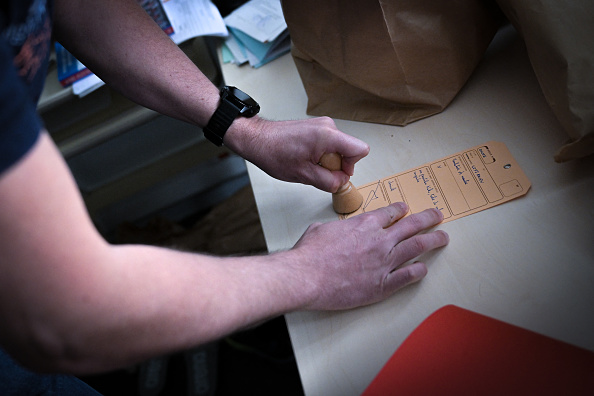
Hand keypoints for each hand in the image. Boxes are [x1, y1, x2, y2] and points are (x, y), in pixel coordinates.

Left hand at [225, 116, 368, 192]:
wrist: (257, 138)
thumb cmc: (273, 152)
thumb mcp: (304, 175)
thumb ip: (328, 181)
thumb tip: (341, 183)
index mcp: (328, 135)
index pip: (360, 150)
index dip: (351, 166)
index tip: (337, 173)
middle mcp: (328, 126)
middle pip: (349, 150)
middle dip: (336, 166)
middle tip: (315, 169)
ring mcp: (322, 125)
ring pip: (338, 149)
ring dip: (327, 161)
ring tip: (306, 163)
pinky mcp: (316, 127)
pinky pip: (329, 145)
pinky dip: (320, 155)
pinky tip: (304, 158)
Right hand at [290, 202, 448, 309]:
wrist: (307, 276)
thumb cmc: (310, 254)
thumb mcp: (320, 229)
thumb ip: (334, 228)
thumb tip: (333, 230)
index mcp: (364, 225)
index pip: (390, 213)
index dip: (401, 210)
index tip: (407, 210)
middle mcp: (379, 240)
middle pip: (411, 225)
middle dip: (427, 218)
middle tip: (437, 216)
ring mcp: (384, 262)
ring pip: (417, 246)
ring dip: (433, 240)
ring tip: (443, 237)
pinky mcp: (383, 284)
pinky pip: (409, 276)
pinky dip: (419, 271)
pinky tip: (423, 269)